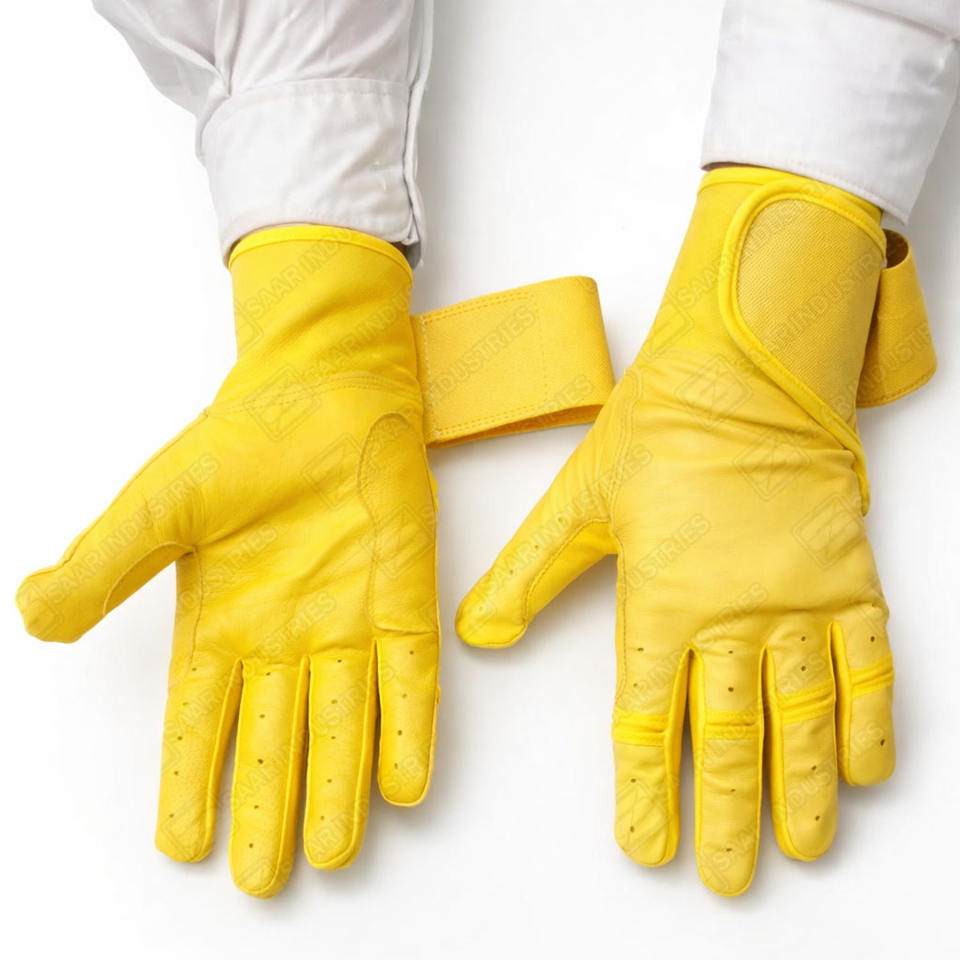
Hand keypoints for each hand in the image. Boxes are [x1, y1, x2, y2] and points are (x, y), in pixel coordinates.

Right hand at [17, 226, 438, 896]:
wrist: (324, 389)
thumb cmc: (242, 443)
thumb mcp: (160, 506)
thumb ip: (104, 565)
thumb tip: (34, 618)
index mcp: (220, 623)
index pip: (198, 722)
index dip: (190, 782)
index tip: (185, 845)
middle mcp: (283, 638)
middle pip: (272, 739)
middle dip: (268, 807)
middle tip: (261, 882)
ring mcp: (346, 623)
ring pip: (343, 723)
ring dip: (339, 788)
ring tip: (333, 854)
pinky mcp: (401, 601)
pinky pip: (408, 677)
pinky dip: (407, 729)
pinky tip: (406, 785)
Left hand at [456, 168, 932, 894]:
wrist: (742, 375)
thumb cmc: (658, 434)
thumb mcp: (577, 505)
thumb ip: (528, 576)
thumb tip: (479, 632)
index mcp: (663, 602)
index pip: (650, 720)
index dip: (648, 789)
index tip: (649, 844)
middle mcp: (734, 615)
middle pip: (730, 737)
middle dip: (727, 814)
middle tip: (729, 877)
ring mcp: (798, 599)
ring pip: (801, 715)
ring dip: (801, 788)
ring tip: (802, 848)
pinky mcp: (847, 577)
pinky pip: (867, 664)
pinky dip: (868, 720)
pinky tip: (864, 769)